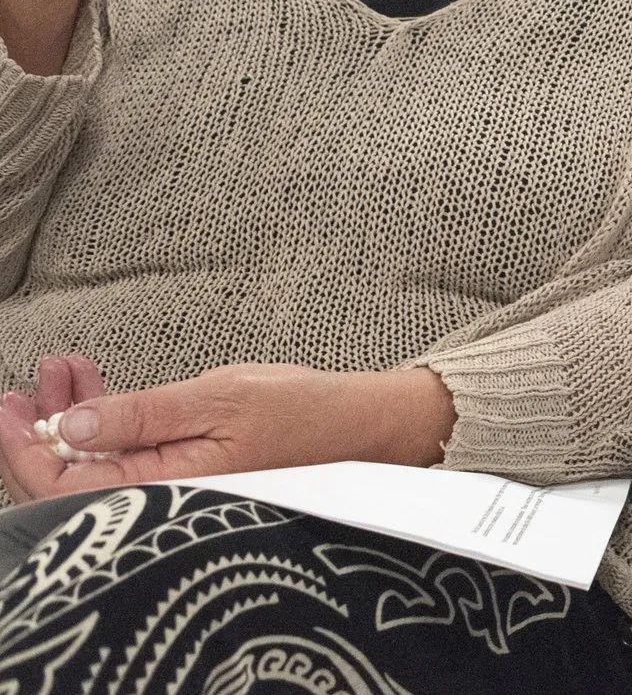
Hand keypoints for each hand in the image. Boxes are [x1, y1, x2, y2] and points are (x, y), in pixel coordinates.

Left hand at [0, 361, 455, 500]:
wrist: (360, 426)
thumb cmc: (302, 412)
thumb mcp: (219, 398)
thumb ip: (142, 415)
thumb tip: (70, 427)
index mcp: (163, 487)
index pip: (64, 482)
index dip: (23, 448)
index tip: (5, 407)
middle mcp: (160, 496)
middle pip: (69, 476)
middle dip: (38, 429)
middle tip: (23, 386)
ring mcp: (171, 485)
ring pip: (94, 462)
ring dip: (70, 418)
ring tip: (61, 371)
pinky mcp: (184, 471)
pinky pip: (125, 455)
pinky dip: (104, 421)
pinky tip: (95, 388)